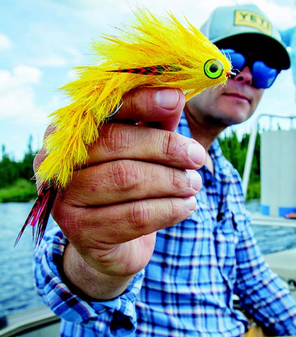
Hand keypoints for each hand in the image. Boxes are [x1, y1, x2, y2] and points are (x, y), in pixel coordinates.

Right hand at [34, 87, 204, 298]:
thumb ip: (154, 122)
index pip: (104, 109)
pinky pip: (134, 216)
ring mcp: (64, 199)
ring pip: (127, 179)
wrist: (110, 242)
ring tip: (194, 184)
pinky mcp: (81, 231)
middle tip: (198, 156)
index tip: (176, 99)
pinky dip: (169, 209)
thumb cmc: (126, 185)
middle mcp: (56, 162)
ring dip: (171, 180)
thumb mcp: (142, 149)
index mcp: (67, 132)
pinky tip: (186, 206)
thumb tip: (175, 94)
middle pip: (117, 143)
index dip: (141, 101)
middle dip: (165, 147)